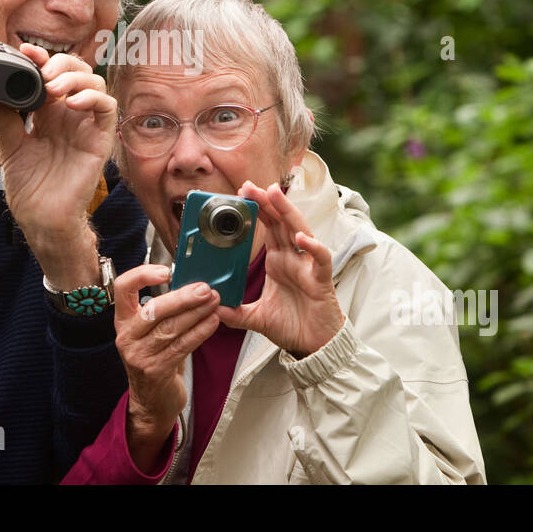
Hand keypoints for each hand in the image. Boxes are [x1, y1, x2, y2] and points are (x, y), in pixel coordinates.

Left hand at [0, 44, 115, 288]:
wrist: (42, 219)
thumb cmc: (30, 188)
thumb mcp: (9, 146)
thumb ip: (1, 117)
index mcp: (47, 113)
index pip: (50, 74)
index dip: (41, 58)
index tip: (24, 50)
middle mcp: (68, 115)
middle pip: (77, 70)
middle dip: (61, 63)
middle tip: (42, 72)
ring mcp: (86, 125)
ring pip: (95, 82)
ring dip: (75, 78)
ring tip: (54, 88)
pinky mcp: (99, 139)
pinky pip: (106, 108)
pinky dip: (92, 97)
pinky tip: (72, 103)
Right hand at [113, 263, 220, 471]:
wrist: (152, 401)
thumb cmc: (156, 359)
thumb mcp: (151, 332)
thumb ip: (164, 311)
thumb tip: (194, 285)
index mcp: (124, 320)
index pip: (123, 288)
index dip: (142, 275)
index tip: (165, 271)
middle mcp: (127, 336)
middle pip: (154, 308)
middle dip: (183, 297)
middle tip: (205, 288)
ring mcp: (139, 355)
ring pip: (171, 327)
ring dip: (197, 312)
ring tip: (215, 301)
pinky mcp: (156, 370)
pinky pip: (182, 346)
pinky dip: (200, 332)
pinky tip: (213, 322)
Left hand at [216, 181, 344, 357]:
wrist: (314, 346)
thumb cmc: (291, 326)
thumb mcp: (255, 318)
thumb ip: (234, 312)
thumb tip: (212, 308)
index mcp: (278, 261)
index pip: (267, 227)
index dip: (257, 209)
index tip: (240, 193)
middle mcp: (293, 258)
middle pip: (281, 222)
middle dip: (267, 202)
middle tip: (250, 185)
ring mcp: (307, 266)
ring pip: (300, 230)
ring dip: (288, 212)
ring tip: (274, 194)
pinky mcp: (321, 280)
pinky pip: (319, 259)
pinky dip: (313, 247)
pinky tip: (301, 238)